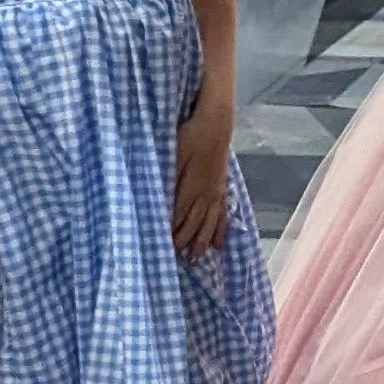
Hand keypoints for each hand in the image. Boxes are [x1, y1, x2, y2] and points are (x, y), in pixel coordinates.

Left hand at [172, 108, 232, 258]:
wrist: (216, 124)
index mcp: (192, 186)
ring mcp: (216, 191)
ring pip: (209, 222)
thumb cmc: (190, 136)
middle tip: (178, 259)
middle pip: (195, 223)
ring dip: (202, 240)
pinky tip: (218, 243)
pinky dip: (219, 229)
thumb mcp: (175, 155)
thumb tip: (161, 202)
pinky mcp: (221, 187)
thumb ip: (169, 179)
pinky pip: (222, 213)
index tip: (163, 247)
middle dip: (186, 241)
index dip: (172, 232)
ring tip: (196, 257)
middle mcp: (206, 193)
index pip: (180, 215)